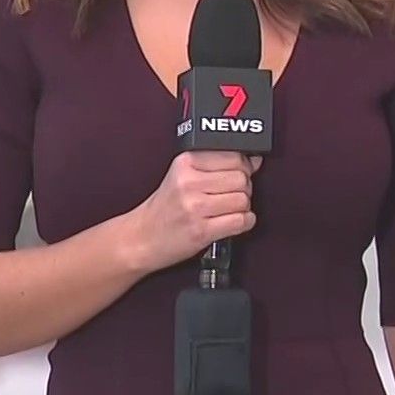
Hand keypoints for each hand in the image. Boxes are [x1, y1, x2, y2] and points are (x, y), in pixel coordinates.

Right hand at [123, 151, 258, 273]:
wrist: (141, 237)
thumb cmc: (164, 208)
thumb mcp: (183, 175)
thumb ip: (216, 165)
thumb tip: (253, 159)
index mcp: (185, 163)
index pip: (233, 156)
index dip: (243, 167)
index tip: (240, 174)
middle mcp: (189, 182)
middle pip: (241, 178)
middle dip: (244, 188)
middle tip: (232, 195)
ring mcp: (195, 207)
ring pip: (243, 200)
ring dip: (243, 208)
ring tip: (228, 210)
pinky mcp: (201, 230)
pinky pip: (240, 221)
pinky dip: (244, 223)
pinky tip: (232, 222)